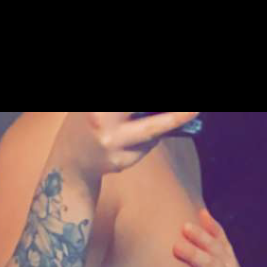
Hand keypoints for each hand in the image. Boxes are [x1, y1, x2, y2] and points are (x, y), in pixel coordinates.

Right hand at [57, 113, 199, 179]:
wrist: (70, 162)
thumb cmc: (88, 120)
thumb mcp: (95, 104)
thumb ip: (124, 108)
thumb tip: (157, 109)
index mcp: (95, 104)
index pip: (134, 103)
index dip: (155, 104)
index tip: (185, 108)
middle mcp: (102, 120)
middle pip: (148, 118)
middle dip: (174, 113)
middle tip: (196, 109)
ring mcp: (112, 143)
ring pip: (152, 130)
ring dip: (173, 119)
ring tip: (191, 112)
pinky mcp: (120, 162)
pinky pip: (146, 144)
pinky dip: (151, 137)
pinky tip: (140, 135)